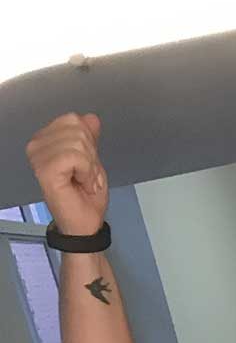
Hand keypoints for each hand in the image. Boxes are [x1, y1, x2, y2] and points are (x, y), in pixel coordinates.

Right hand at [24, 111, 108, 236]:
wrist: (85, 224)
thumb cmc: (85, 197)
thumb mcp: (92, 160)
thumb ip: (89, 137)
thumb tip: (91, 117)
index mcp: (45, 140)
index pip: (74, 119)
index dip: (89, 143)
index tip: (86, 166)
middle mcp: (37, 145)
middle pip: (77, 128)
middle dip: (91, 155)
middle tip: (85, 176)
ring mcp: (38, 157)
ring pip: (79, 142)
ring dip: (90, 167)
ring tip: (83, 182)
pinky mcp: (46, 170)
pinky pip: (76, 157)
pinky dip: (87, 173)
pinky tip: (81, 185)